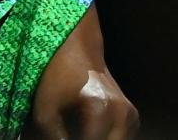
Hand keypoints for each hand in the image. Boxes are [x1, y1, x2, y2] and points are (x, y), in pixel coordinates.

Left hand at [26, 4, 137, 139]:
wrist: (74, 46)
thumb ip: (53, 138)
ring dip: (97, 139)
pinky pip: (120, 138)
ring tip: (76, 130)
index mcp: (102, 109)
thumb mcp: (44, 108)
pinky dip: (106, 138)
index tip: (62, 136)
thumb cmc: (55, 73)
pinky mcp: (132, 117)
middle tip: (70, 134)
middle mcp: (123, 114)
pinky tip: (88, 130)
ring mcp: (131, 116)